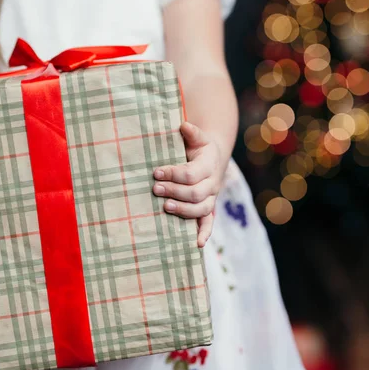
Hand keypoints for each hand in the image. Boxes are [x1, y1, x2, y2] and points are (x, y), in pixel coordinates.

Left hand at [153, 122, 223, 247]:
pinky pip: (209, 223)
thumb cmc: (198, 147)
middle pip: (195, 193)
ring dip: (182, 210)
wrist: (213, 158)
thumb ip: (191, 132)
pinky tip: (196, 244)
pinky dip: (204, 234)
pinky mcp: (208, 209)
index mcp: (209, 165)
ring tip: (164, 207)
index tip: (156, 172)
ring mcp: (211, 198)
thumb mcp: (197, 137)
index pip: (192, 173)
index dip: (173, 174)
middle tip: (155, 189)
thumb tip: (183, 125)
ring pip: (200, 209)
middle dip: (174, 191)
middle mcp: (213, 184)